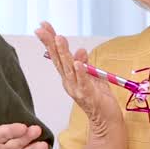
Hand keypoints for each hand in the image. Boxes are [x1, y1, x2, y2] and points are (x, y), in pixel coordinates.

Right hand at [36, 22, 122, 139]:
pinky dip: (80, 71)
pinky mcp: (89, 95)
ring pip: (69, 68)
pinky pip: (84, 81)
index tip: (43, 26)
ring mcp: (77, 89)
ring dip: (64, 52)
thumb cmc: (100, 100)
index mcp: (69, 77)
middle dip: (51, 43)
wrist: (107, 122)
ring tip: (59, 38)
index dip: (50, 41)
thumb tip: (80, 50)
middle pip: (58, 60)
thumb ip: (85, 65)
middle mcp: (69, 82)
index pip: (58, 56)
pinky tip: (77, 62)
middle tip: (42, 28)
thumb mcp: (93, 77)